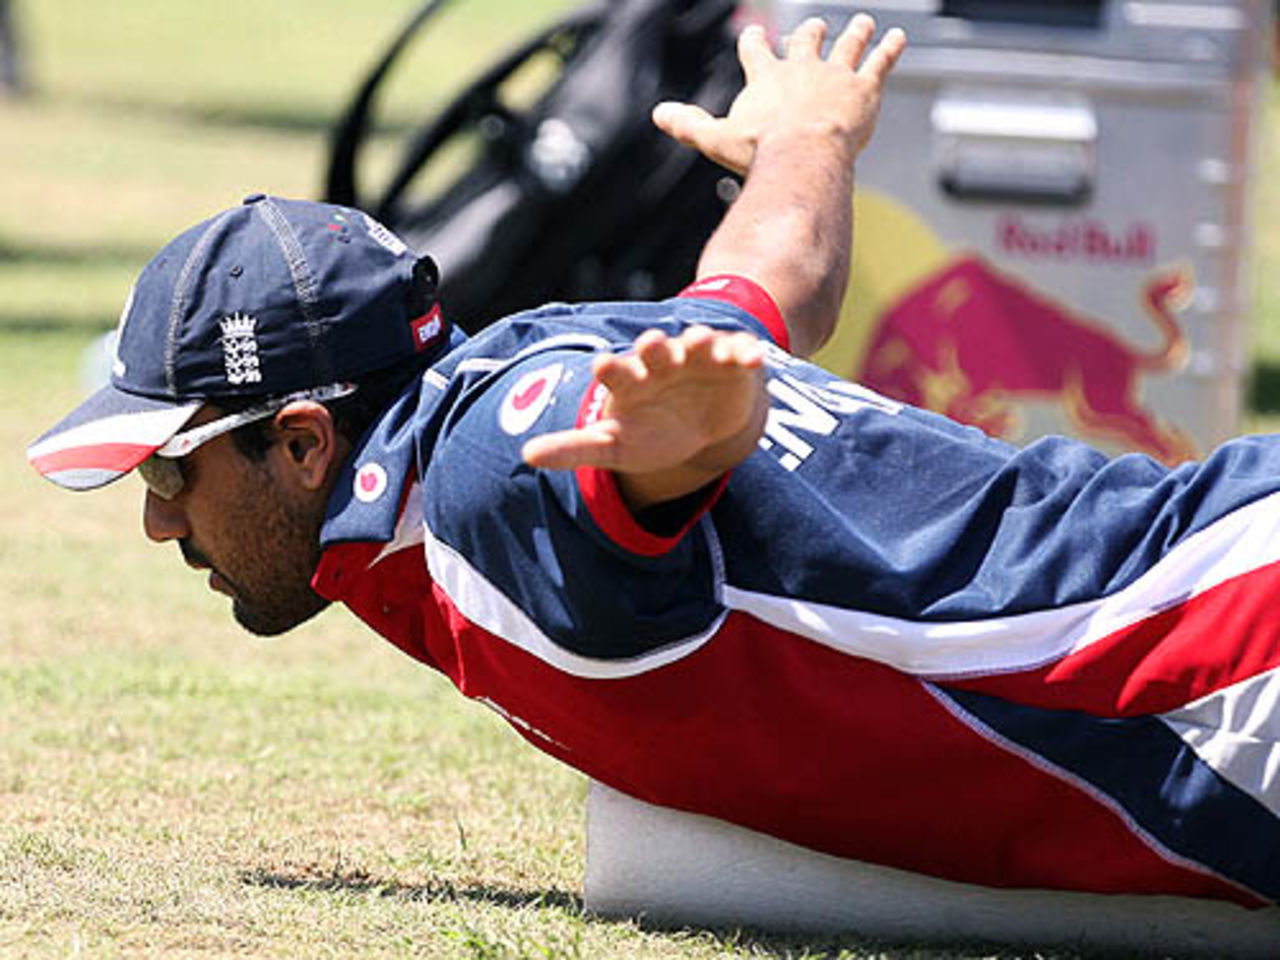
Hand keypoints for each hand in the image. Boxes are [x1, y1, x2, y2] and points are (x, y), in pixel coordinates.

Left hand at [521, 326, 767, 509]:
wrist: (702, 424)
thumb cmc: (650, 432)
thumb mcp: (613, 445)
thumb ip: (574, 448)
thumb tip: (526, 455)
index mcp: (631, 380)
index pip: (616, 371)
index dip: (612, 368)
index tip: (603, 365)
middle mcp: (662, 363)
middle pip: (656, 351)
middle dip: (654, 347)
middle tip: (651, 343)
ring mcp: (697, 360)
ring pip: (696, 345)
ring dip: (698, 342)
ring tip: (700, 342)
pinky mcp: (731, 364)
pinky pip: (738, 353)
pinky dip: (745, 353)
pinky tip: (752, 358)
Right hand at [652, 15, 906, 175]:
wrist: (803, 154)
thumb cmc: (760, 151)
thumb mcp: (716, 139)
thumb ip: (689, 125)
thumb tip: (658, 114)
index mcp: (767, 78)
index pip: (757, 52)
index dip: (754, 44)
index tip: (753, 35)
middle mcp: (802, 68)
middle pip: (806, 42)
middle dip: (809, 35)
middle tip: (813, 27)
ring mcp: (835, 75)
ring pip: (848, 45)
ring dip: (856, 33)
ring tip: (863, 23)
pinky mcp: (864, 88)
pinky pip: (880, 62)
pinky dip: (890, 48)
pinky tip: (898, 37)